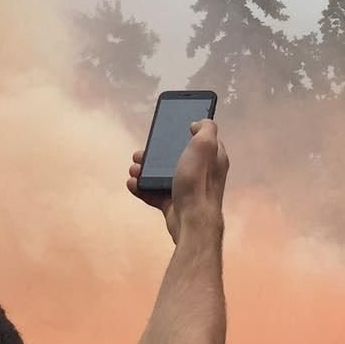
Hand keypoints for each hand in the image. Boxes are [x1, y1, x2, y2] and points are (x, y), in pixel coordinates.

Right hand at [128, 121, 226, 242]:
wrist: (191, 221)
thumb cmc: (198, 183)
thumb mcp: (204, 145)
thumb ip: (206, 128)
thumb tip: (198, 122)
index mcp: (212, 158)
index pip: (201, 139)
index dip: (186, 131)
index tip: (170, 127)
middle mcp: (201, 172)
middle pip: (175, 156)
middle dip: (156, 153)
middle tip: (142, 151)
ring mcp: (186, 189)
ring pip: (162, 174)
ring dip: (144, 170)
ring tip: (134, 168)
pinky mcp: (173, 203)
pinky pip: (154, 192)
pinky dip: (141, 188)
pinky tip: (132, 183)